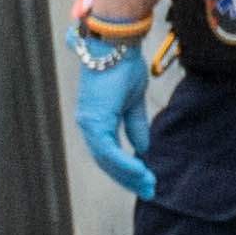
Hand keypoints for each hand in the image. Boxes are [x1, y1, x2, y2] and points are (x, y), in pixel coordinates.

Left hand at [67, 14, 160, 200]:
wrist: (116, 44)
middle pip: (106, 161)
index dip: (126, 168)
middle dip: (128, 178)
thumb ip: (135, 125)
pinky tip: (140, 172)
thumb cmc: (122, 65)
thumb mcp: (133, 101)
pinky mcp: (95, 121)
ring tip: (148, 184)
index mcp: (95, 119)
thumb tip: (142, 147)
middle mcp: (88, 123)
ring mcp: (89, 123)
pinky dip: (125, 163)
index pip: (108, 152)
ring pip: (107, 160)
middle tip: (148, 190)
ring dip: (129, 174)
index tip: (144, 180)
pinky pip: (109, 151)